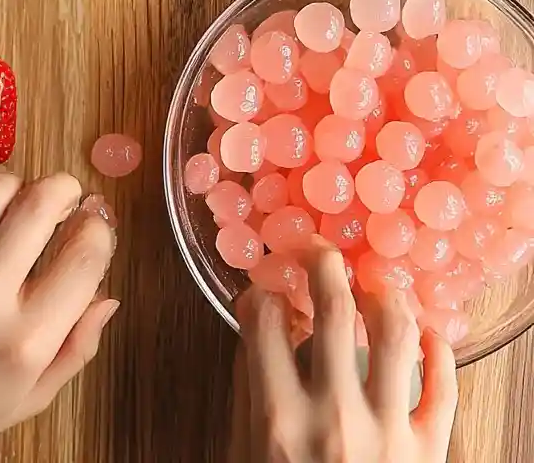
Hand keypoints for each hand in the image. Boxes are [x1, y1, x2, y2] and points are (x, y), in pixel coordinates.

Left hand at [0, 172, 117, 462]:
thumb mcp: (37, 394)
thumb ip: (79, 344)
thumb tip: (108, 292)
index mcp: (25, 343)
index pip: (83, 256)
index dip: (100, 229)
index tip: (96, 226)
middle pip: (38, 207)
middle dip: (64, 189)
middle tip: (67, 196)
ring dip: (17, 187)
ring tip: (23, 202)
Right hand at [229, 242, 457, 462]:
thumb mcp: (244, 455)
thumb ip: (251, 390)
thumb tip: (261, 322)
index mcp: (279, 421)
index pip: (266, 321)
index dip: (261, 293)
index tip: (264, 291)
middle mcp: (335, 419)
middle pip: (334, 310)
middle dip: (322, 261)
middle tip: (318, 248)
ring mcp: (388, 436)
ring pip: (397, 335)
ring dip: (383, 294)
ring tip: (371, 284)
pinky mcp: (429, 455)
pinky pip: (445, 389)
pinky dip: (440, 351)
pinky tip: (425, 333)